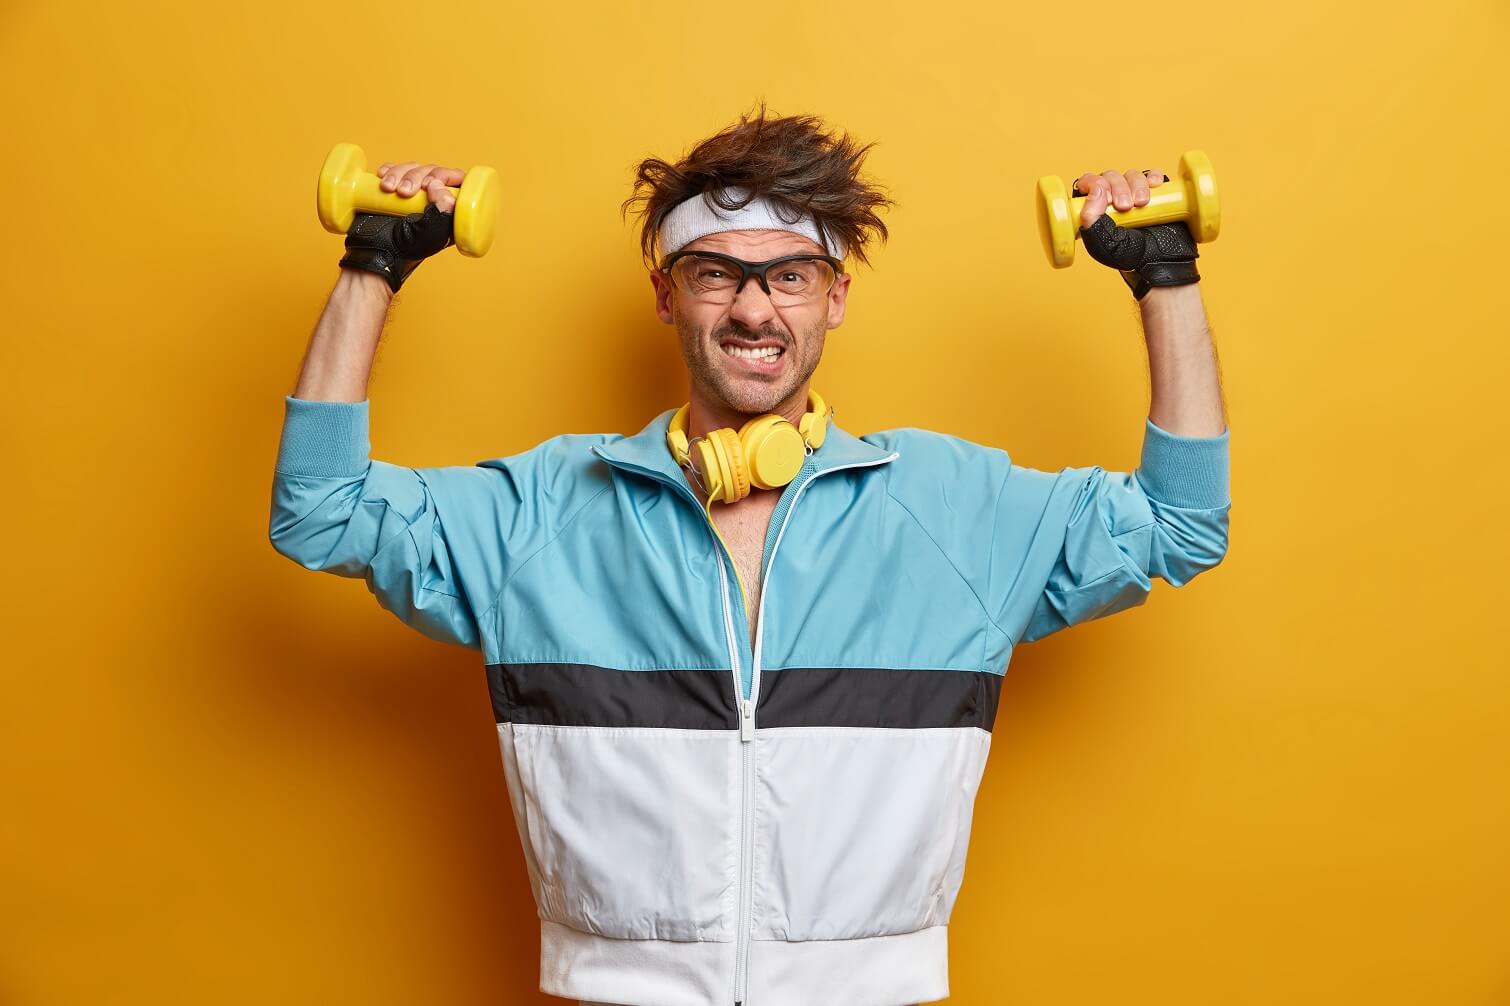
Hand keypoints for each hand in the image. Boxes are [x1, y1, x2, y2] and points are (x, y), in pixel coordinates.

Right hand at [339, 158, 465, 292]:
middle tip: (404, 192)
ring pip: (413, 167)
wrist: (372, 251)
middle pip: (433, 171)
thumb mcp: (429, 236)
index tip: (429, 184)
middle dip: (417, 176)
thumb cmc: (403, 249)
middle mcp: (434, 200)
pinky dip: (389, 171)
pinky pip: (395, 169)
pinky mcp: (395, 188)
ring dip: (400, 174)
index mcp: (450, 212)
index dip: (447, 176)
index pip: (459, 181)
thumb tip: (439, 186)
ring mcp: (414, 193)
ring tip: (389, 189)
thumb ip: (442, 214)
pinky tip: (383, 181)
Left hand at [1072, 167, 1199, 300]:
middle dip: (1118, 187)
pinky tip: (1155, 186)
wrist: (1162, 262)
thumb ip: (1091, 219)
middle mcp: (1113, 200)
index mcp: (1094, 210)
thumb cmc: (1129, 257)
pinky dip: (1153, 177)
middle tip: (1125, 206)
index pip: (1087, 183)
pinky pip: (1153, 176)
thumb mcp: (1102, 243)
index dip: (1094, 183)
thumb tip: (1096, 188)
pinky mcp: (1156, 194)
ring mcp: (1134, 195)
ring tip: (1142, 203)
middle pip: (1110, 176)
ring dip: (1136, 184)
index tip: (1106, 198)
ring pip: (1131, 175)